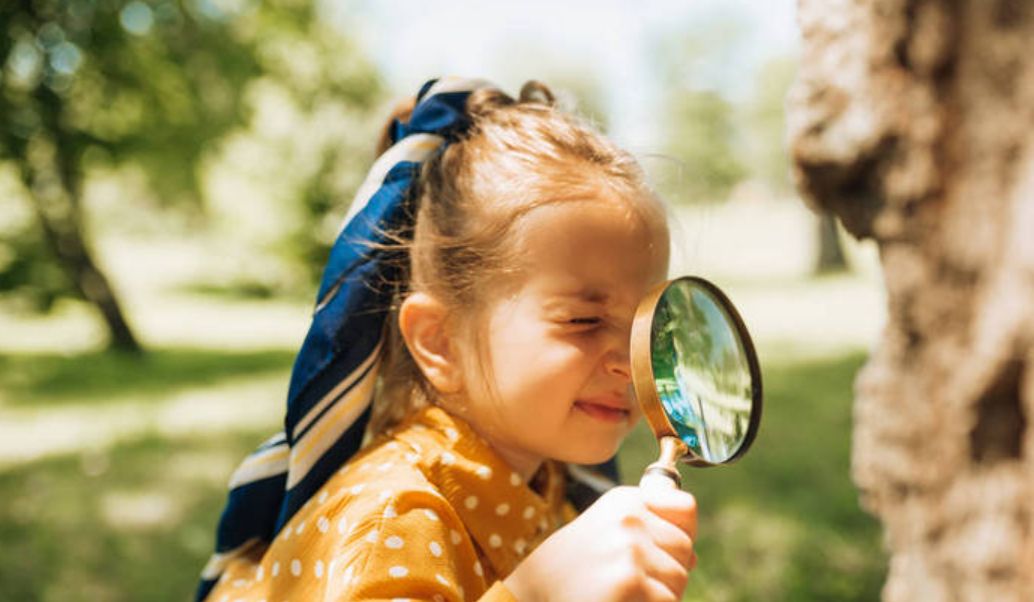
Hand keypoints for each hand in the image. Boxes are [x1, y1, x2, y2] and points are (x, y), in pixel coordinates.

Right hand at [503, 485, 696, 601]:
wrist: (529, 595)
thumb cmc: (569, 571)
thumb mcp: (604, 534)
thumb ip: (647, 532)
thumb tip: (693, 553)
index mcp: (624, 500)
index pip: (685, 507)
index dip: (679, 534)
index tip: (657, 550)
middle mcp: (628, 517)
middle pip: (686, 549)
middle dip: (668, 571)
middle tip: (628, 582)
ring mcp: (629, 548)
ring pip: (679, 579)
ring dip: (658, 595)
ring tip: (620, 593)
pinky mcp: (629, 581)